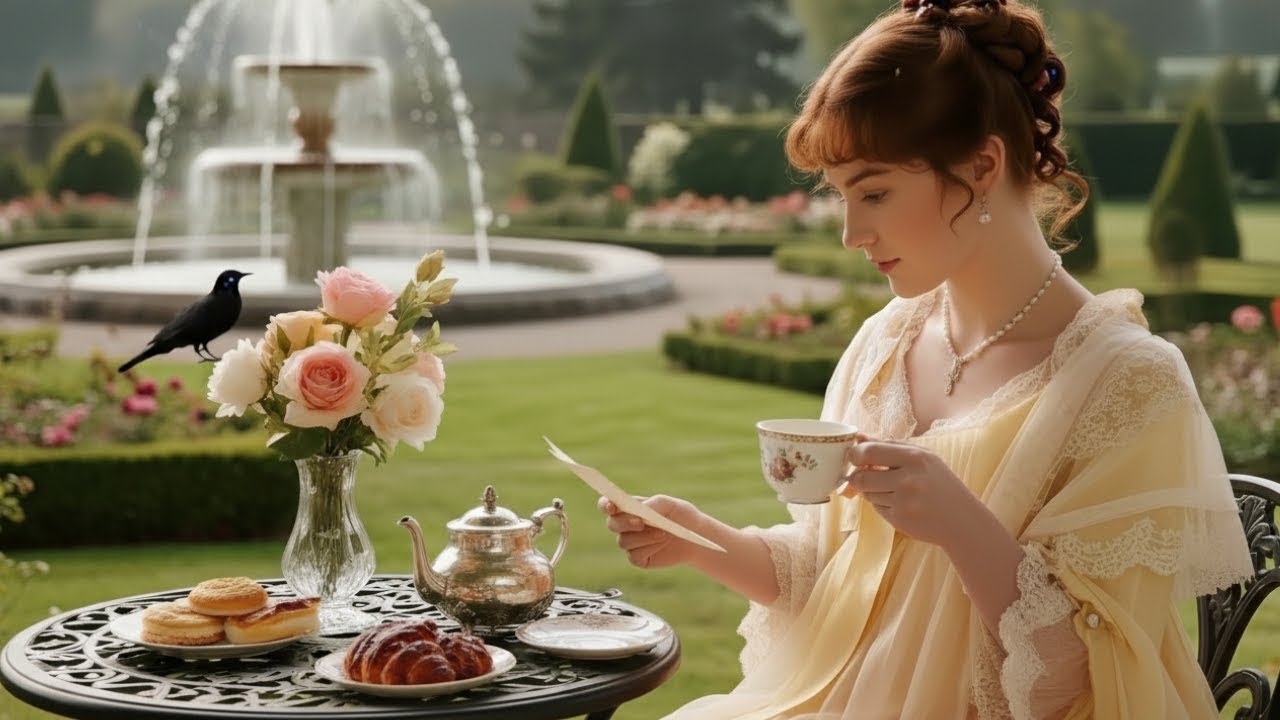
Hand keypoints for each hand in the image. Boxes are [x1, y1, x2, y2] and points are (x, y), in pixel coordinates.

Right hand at [598, 494, 699, 568]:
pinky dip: (649, 549)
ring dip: (643, 537)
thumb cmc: (681, 516)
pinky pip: (633, 556)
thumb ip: (654, 503)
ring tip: (664, 533)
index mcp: (629, 508)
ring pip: (623, 542)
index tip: (611, 506)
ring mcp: (631, 543)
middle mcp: (626, 525)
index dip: (605, 505)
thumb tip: (640, 509)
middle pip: (612, 524)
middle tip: (642, 522)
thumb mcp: (671, 504)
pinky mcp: (638, 559)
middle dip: (625, 523)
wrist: (695, 537)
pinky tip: (661, 543)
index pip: (607, 505)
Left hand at [839, 433, 981, 547]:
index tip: (854, 457)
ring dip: (871, 491)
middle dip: (857, 477)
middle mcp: (909, 479)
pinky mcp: (899, 520)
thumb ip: (890, 446)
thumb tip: (859, 437)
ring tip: (893, 491)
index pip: (869, 451)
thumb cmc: (941, 484)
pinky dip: (882, 505)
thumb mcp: (923, 457)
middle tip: (862, 476)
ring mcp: (904, 502)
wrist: (962, 520)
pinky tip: (900, 504)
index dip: (854, 455)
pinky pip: (876, 508)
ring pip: (867, 494)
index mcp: (915, 457)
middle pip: (862, 476)